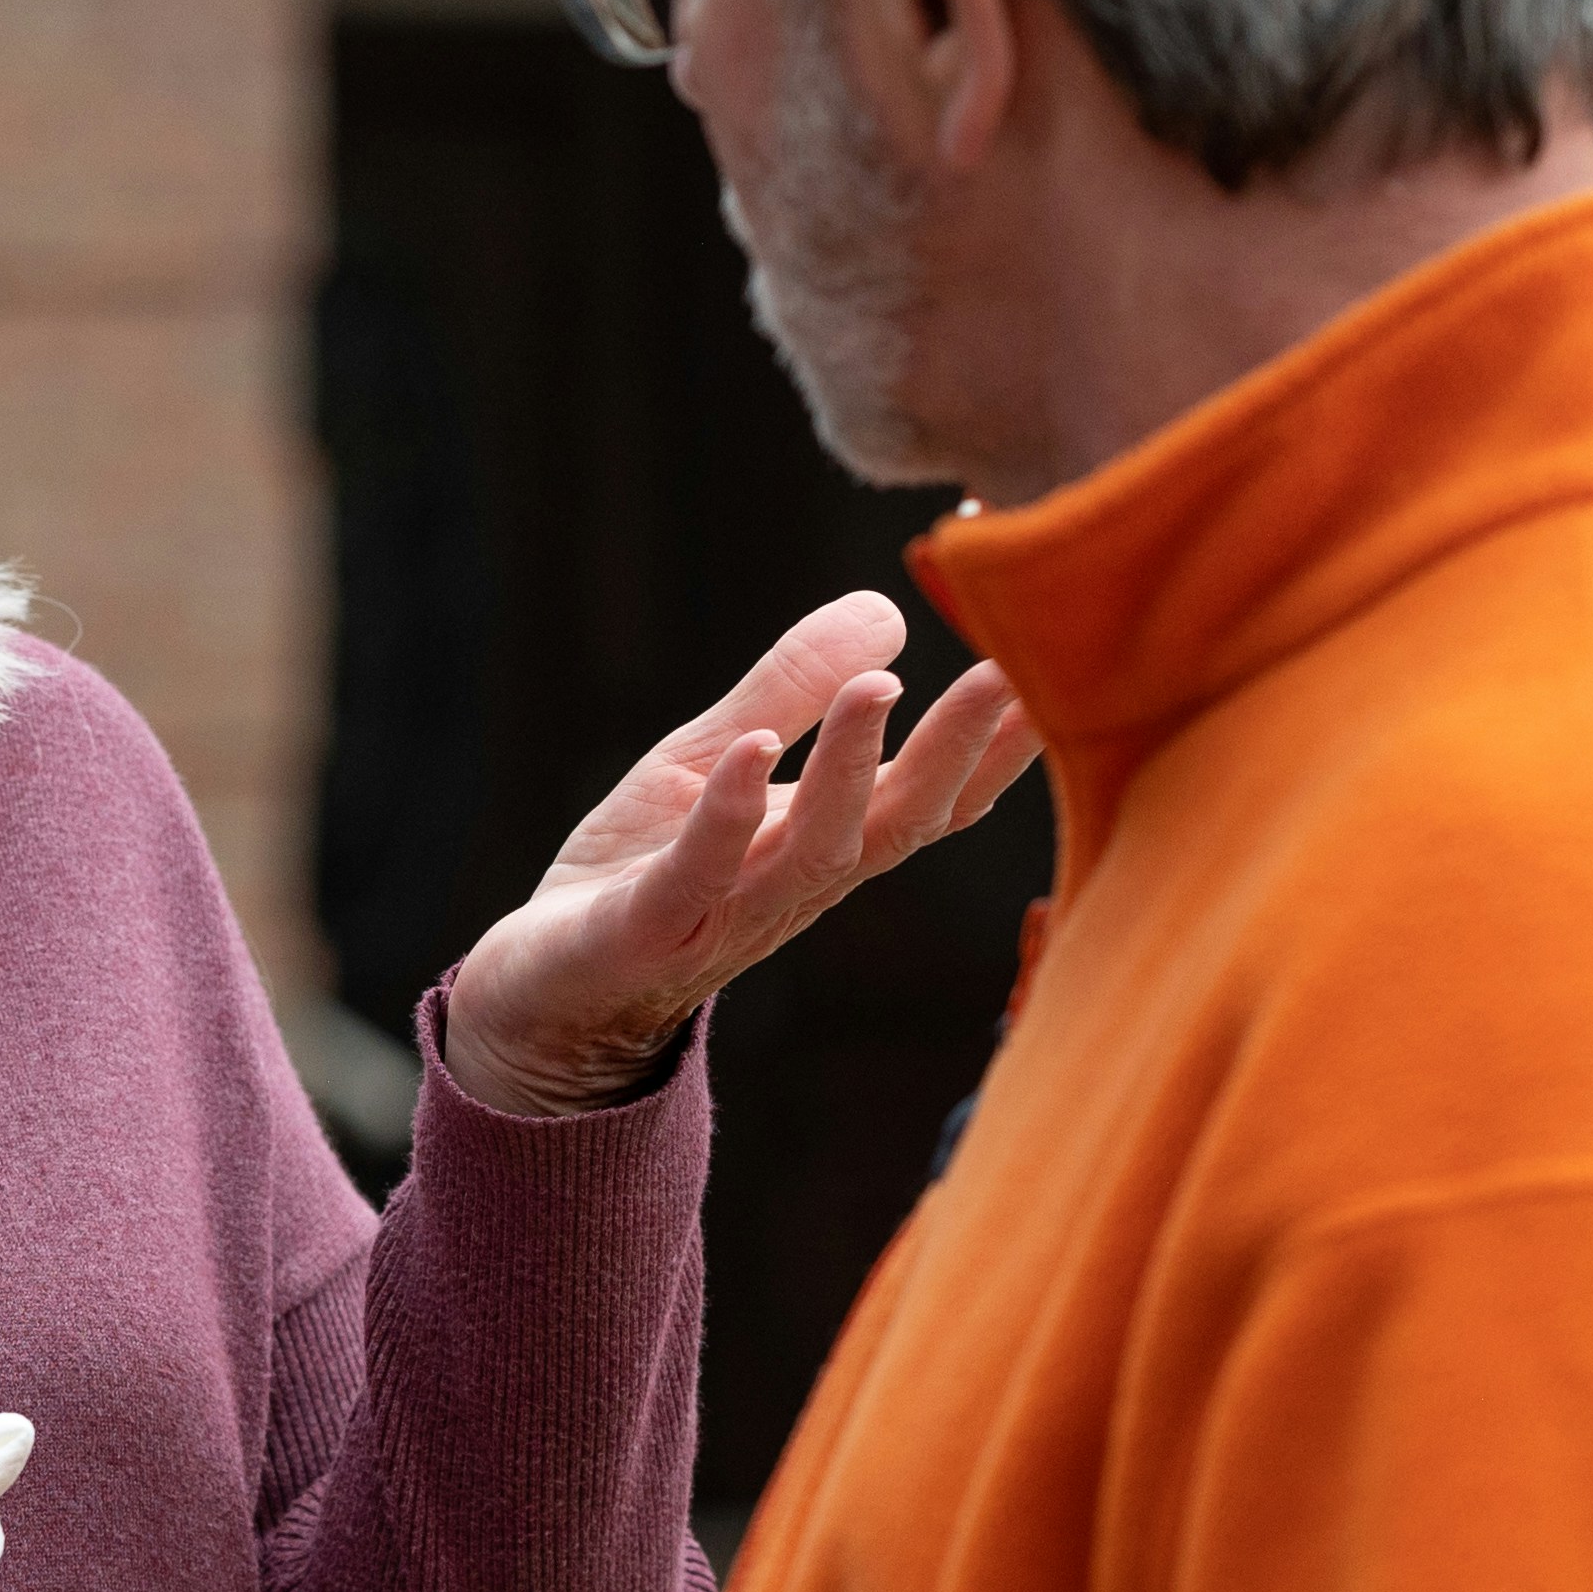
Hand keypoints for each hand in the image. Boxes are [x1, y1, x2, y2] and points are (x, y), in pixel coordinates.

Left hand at [445, 593, 1037, 1118]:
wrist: (542, 983)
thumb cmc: (641, 867)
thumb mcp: (715, 756)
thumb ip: (792, 688)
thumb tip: (889, 608)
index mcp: (823, 842)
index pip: (930, 796)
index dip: (995, 745)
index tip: (1050, 671)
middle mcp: (795, 884)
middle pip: (898, 823)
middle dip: (957, 752)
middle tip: (1008, 674)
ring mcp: (726, 912)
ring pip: (814, 852)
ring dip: (851, 772)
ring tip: (879, 689)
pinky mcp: (649, 929)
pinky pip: (699, 874)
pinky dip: (729, 813)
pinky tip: (752, 752)